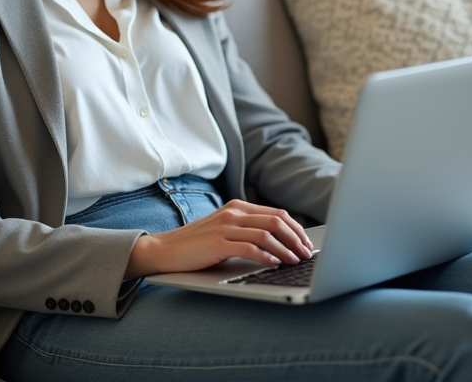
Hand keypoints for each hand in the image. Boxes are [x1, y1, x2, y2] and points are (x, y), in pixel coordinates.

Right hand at [124, 200, 313, 278]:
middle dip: (295, 238)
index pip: (276, 214)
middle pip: (276, 221)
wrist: (165, 249)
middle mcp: (233, 213)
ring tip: (295, 261)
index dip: (295, 229)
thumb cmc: (197, 245)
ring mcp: (225, 226)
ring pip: (266, 234)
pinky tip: (274, 264)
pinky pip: (249, 247)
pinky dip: (266, 256)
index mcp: (238, 207)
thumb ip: (247, 230)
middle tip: (306, 254)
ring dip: (285, 249)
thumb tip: (280, 243)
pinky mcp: (217, 243)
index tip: (305, 244)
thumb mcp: (225, 231)